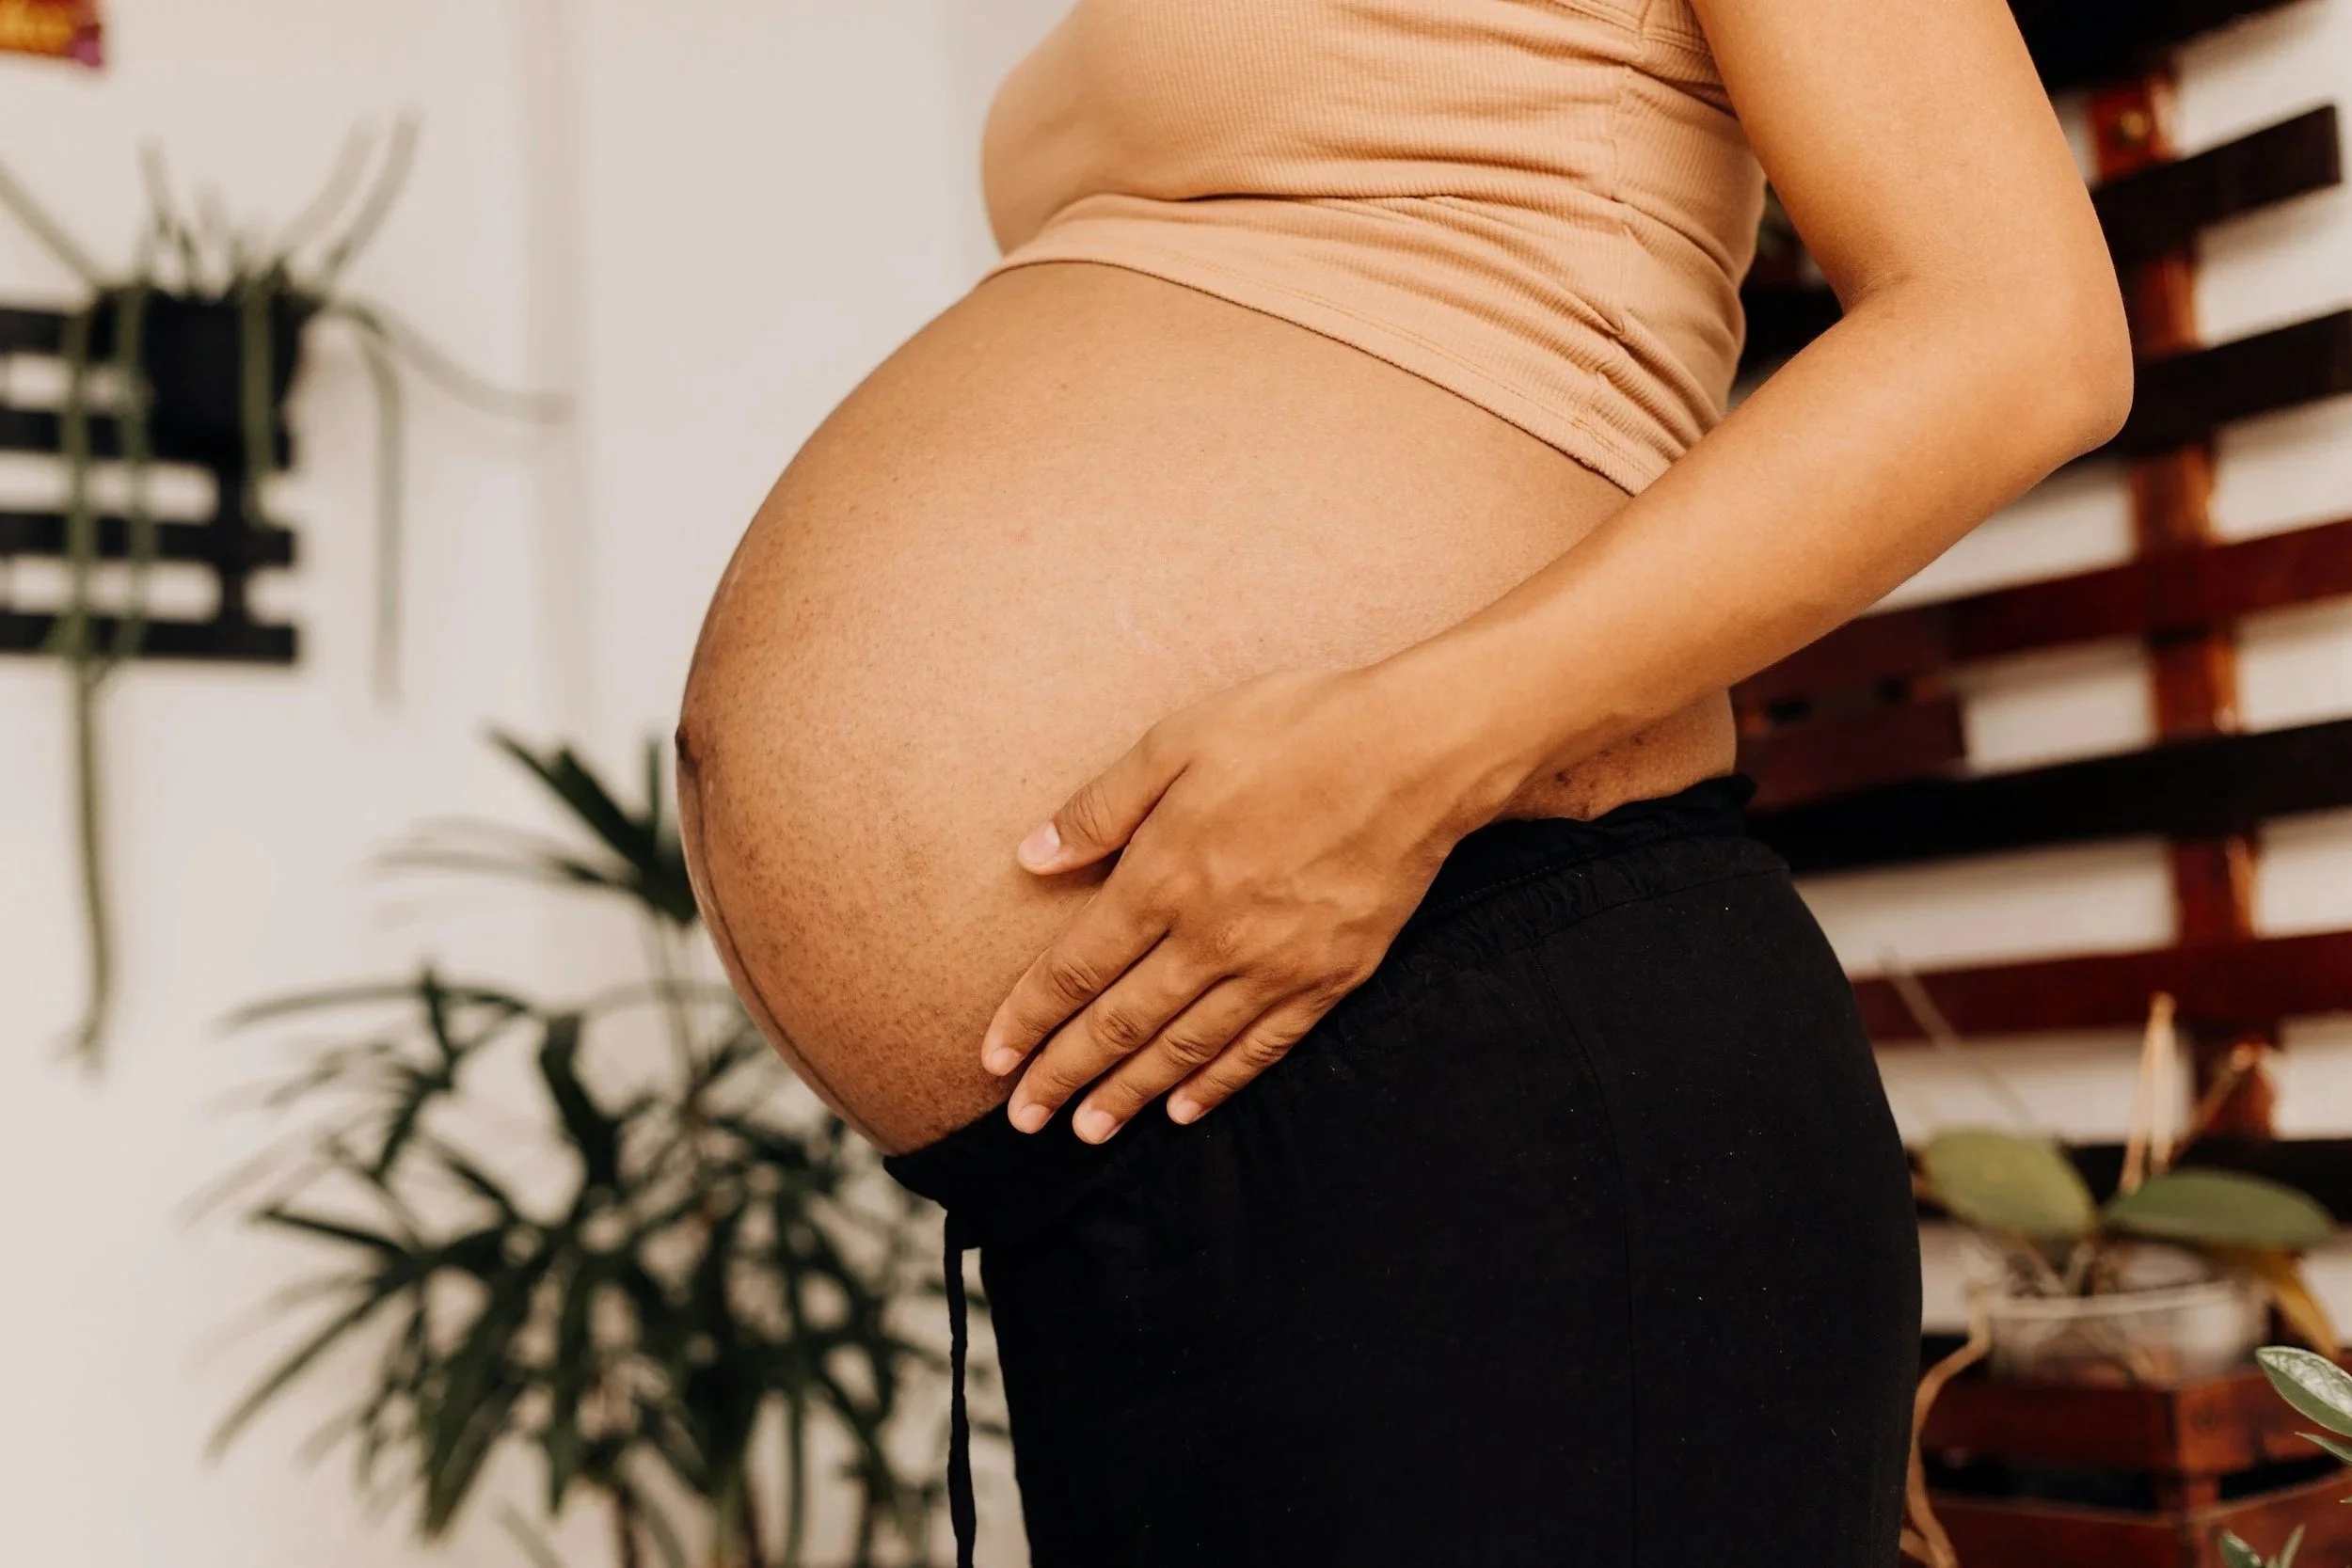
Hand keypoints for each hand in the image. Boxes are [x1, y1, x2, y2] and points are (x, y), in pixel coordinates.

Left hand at [981, 664, 1497, 1142]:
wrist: (1416, 751)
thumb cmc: (1293, 730)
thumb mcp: (1175, 741)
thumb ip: (1100, 807)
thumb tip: (1031, 857)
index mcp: (1162, 877)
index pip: (1075, 970)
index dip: (1028, 1021)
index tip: (993, 1061)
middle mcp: (1210, 937)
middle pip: (1119, 1023)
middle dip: (1064, 1075)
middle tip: (1024, 1119)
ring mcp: (1273, 966)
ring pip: (1185, 1048)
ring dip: (1130, 1093)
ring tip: (1090, 1130)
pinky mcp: (1329, 978)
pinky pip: (1260, 1048)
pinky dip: (1217, 1083)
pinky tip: (1186, 1107)